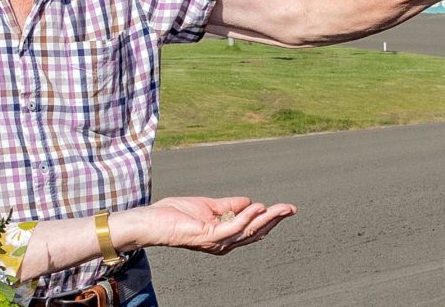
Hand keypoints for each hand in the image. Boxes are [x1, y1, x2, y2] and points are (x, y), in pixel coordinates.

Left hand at [122, 196, 296, 255]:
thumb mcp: (208, 205)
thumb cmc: (174, 214)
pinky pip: (233, 227)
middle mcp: (223, 243)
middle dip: (275, 220)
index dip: (270, 218)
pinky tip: (257, 207)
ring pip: (249, 230)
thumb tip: (249, 201)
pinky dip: (247, 217)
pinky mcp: (209, 236)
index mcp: (224, 236)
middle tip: (292, 208)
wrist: (152, 220)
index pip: (252, 228)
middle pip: (256, 232)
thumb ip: (229, 204)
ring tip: (282, 207)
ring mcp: (217, 241)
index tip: (286, 208)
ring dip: (267, 218)